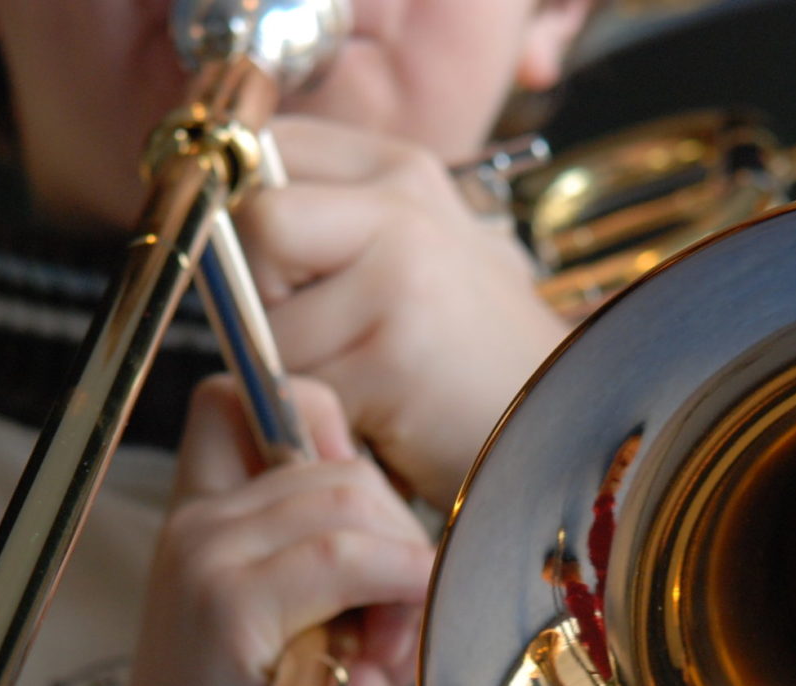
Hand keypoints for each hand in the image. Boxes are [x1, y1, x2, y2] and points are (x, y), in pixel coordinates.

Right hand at [61, 376, 434, 685]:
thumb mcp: (319, 641)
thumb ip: (362, 573)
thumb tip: (419, 539)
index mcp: (206, 520)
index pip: (245, 396)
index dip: (323, 428)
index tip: (365, 516)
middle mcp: (197, 524)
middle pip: (333, 452)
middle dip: (392, 523)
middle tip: (390, 610)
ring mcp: (205, 557)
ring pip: (348, 496)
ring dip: (397, 561)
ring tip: (379, 639)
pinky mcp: (225, 604)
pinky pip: (345, 556)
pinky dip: (393, 586)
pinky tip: (383, 642)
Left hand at [236, 116, 574, 507]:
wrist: (571, 426)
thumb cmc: (476, 358)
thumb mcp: (418, 257)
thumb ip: (336, 225)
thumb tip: (223, 218)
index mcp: (402, 170)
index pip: (266, 150)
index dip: (244, 212)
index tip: (263, 264)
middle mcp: (403, 206)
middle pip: (254, 222)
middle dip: (259, 293)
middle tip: (315, 335)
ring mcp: (399, 276)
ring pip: (264, 317)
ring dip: (291, 369)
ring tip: (361, 380)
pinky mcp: (391, 352)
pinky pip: (296, 381)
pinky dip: (322, 411)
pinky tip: (379, 413)